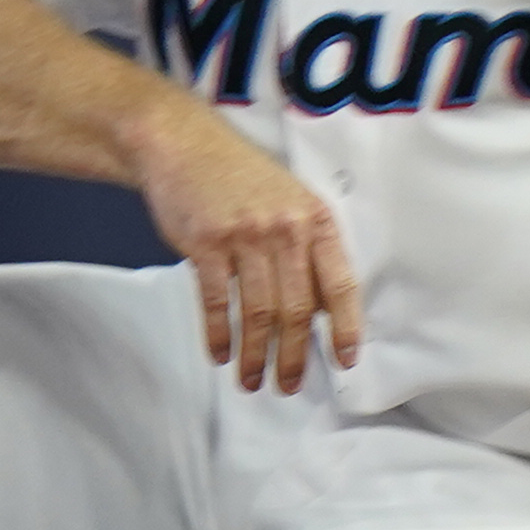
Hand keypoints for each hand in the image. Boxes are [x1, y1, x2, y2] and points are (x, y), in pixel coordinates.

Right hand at [125, 97, 363, 393]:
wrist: (184, 144)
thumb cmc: (240, 177)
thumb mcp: (288, 201)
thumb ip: (305, 250)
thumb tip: (319, 312)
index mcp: (314, 218)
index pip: (340, 283)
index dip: (345, 327)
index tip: (345, 361)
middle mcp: (285, 227)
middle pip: (297, 308)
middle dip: (294, 356)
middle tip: (289, 385)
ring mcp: (245, 235)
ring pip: (258, 312)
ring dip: (256, 355)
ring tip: (253, 381)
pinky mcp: (206, 243)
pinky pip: (216, 302)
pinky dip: (219, 334)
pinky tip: (220, 354)